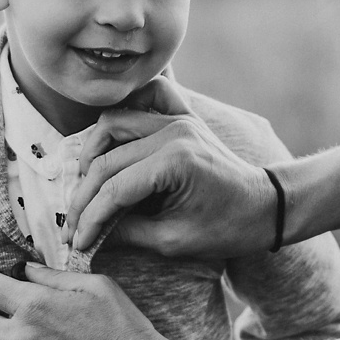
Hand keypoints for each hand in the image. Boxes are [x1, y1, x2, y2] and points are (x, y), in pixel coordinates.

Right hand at [66, 76, 277, 257]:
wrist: (266, 206)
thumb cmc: (227, 228)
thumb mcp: (175, 241)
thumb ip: (127, 233)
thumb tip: (89, 235)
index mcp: (175, 163)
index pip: (114, 189)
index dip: (89, 218)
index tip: (75, 240)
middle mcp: (173, 133)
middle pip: (107, 159)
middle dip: (84, 195)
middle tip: (73, 222)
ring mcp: (177, 120)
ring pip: (114, 122)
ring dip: (94, 153)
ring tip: (86, 185)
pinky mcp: (181, 116)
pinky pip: (146, 98)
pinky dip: (126, 113)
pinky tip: (113, 141)